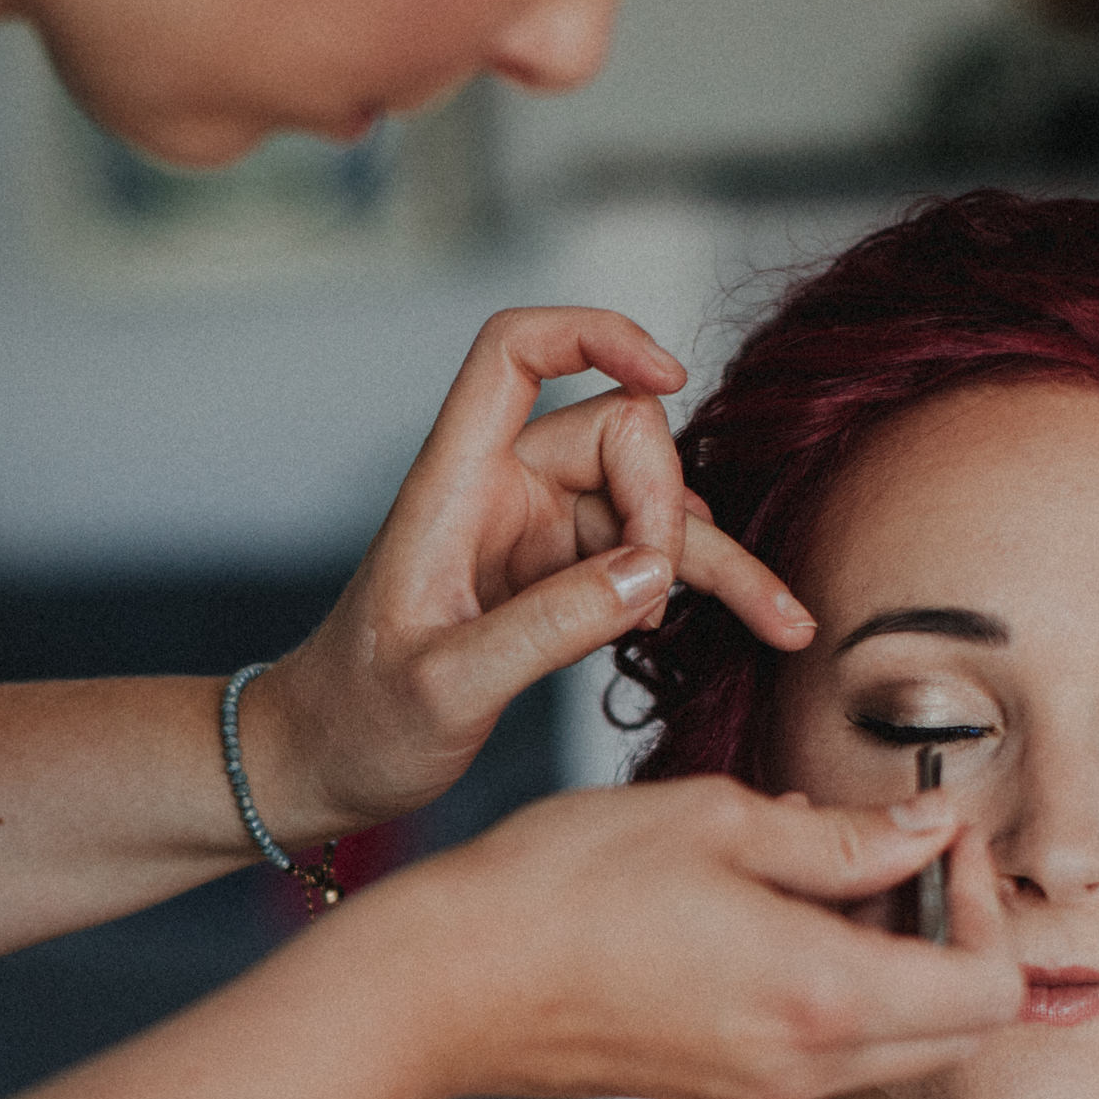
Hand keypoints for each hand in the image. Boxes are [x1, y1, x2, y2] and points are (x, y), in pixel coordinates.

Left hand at [244, 309, 817, 842]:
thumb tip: (654, 575)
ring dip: (710, 557)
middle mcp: (499, 492)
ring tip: (775, 622)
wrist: (324, 766)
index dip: (593, 332)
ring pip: (649, 504)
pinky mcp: (559, 581)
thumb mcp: (446, 689)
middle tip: (660, 600)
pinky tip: (752, 624)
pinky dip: (699, 588)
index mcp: (453, 486)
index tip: (667, 375)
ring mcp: (535, 535)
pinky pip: (646, 561)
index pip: (514, 352)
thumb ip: (547, 629)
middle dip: (664, 503)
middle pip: (618, 433)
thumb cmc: (358, 723)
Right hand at [345, 779, 1021, 1098]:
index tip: (939, 838)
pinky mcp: (714, 1092)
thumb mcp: (714, 820)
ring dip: (890, 964)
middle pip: (958, 1032)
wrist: (444, 985)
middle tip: (896, 855)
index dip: (988, 903)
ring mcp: (758, 1091)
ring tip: (813, 872)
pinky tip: (757, 912)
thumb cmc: (560, 887)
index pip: (993, 989)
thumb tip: (928, 830)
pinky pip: (820, 1051)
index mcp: (823, 996)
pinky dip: (828, 988)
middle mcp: (806, 1067)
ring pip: (892, 1045)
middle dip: (955, 939)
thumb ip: (841, 837)